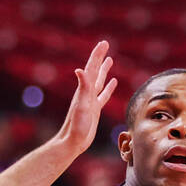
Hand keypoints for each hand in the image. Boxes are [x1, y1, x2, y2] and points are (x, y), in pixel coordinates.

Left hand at [53, 40, 117, 156]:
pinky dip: (108, 87)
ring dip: (104, 70)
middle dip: (100, 57)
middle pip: (95, 71)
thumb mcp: (81, 106)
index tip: (103, 43)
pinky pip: (103, 94)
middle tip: (105, 44)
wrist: (72, 142)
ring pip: (100, 81)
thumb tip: (80, 70)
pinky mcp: (95, 109)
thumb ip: (82, 88)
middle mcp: (87, 92)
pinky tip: (113, 83)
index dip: (97, 55)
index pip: (92, 68)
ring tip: (109, 60)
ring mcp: (91, 100)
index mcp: (84, 90)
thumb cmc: (76, 126)